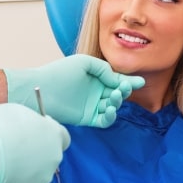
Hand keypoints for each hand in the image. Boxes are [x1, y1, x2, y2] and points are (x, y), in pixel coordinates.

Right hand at [0, 103, 69, 182]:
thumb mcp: (15, 112)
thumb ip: (27, 122)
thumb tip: (24, 128)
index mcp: (54, 134)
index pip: (63, 137)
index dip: (48, 134)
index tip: (34, 132)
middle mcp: (54, 157)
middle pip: (49, 156)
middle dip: (36, 154)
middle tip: (14, 151)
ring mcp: (43, 179)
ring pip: (37, 174)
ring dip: (25, 170)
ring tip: (2, 166)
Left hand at [4, 54, 144, 127]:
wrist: (42, 89)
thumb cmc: (60, 72)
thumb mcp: (85, 63)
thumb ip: (104, 70)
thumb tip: (118, 81)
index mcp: (96, 78)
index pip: (117, 80)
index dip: (129, 82)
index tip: (140, 82)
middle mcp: (96, 92)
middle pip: (117, 94)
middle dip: (123, 91)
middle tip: (123, 88)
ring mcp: (91, 106)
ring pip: (112, 106)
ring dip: (117, 102)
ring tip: (112, 98)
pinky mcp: (87, 118)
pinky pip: (104, 120)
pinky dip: (110, 116)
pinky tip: (109, 109)